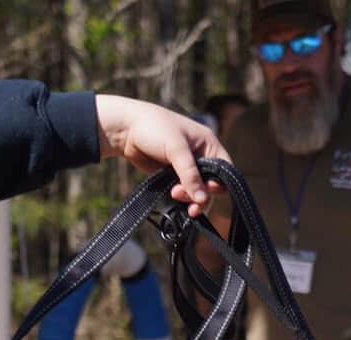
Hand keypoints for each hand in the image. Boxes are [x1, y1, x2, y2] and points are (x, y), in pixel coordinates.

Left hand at [96, 94, 228, 217]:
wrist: (125, 129)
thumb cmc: (153, 128)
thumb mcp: (176, 149)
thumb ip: (190, 175)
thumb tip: (202, 200)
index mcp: (208, 144)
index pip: (225, 170)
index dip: (218, 184)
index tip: (204, 191)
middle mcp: (201, 156)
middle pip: (211, 185)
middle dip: (199, 194)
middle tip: (180, 194)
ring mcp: (187, 168)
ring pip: (197, 192)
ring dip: (188, 198)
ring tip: (173, 194)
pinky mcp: (172, 176)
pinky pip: (183, 193)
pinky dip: (180, 198)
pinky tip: (171, 197)